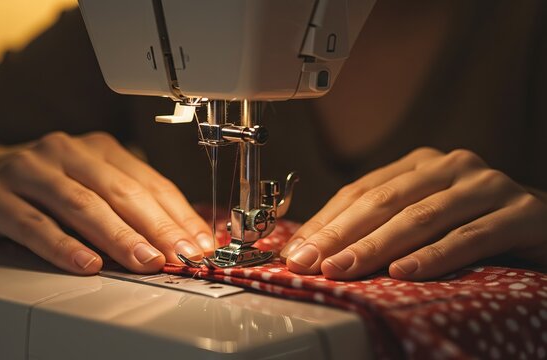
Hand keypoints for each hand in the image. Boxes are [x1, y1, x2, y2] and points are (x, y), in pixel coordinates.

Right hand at [0, 132, 212, 274]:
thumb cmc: (43, 187)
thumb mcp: (89, 186)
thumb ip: (127, 207)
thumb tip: (179, 239)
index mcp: (98, 148)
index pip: (148, 182)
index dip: (178, 214)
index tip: (201, 243)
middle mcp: (65, 152)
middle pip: (120, 191)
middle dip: (156, 227)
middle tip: (181, 255)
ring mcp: (29, 170)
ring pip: (81, 205)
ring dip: (118, 237)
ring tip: (144, 261)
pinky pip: (33, 224)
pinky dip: (62, 246)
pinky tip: (86, 264)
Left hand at [281, 147, 546, 279]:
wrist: (546, 229)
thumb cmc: (476, 229)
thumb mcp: (423, 222)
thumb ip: (380, 228)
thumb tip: (318, 252)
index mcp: (421, 165)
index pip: (361, 190)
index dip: (326, 221)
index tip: (296, 251)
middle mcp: (452, 167)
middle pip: (385, 200)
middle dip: (342, 234)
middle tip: (309, 261)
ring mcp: (487, 186)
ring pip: (421, 217)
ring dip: (377, 246)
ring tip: (343, 268)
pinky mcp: (522, 213)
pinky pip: (470, 238)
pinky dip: (434, 256)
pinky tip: (404, 272)